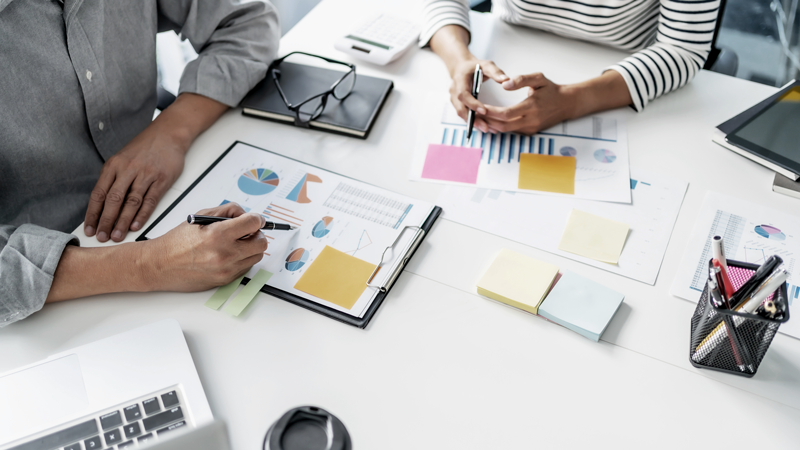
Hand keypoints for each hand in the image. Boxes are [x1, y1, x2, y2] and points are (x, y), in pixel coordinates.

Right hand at [46, 203, 267, 301]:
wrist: (160, 265)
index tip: (255, 219)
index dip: (256, 218)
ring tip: (235, 243)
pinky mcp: (225, 280)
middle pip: (261, 243)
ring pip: (256, 256)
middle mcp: (225, 254)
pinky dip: (242, 259)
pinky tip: (228, 254)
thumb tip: (245, 214)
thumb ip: (226, 211)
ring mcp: (227, 269)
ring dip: (251, 247)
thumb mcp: (200, 217)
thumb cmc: (177, 241)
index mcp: (218, 235)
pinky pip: (246, 267)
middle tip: (246, 231)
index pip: (253, 223)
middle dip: (256, 234)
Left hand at [84, 123, 185, 242]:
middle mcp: (127, 169)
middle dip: (106, 221)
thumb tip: (105, 204)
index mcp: (113, 165)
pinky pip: (150, 200)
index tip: (89, 228)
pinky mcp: (161, 179)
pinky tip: (135, 225)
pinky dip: (142, 214)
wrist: (168, 134)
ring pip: (131, 202)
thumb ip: (114, 178)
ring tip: (117, 235)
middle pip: (113, 200)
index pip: (99, 193)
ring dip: (123, 221)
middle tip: (102, 237)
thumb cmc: (145, 148)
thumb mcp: (123, 158)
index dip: (93, 213)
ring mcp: (145, 174)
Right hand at [447, 58, 509, 132]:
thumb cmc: (475, 66)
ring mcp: (454, 98)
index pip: (463, 94)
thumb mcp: (487, 64)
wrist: (462, 67)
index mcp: (460, 79)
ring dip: (473, 123)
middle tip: (486, 127)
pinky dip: (473, 121)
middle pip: (460, 108)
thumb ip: (496, 72)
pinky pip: (464, 114)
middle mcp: (454, 90)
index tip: (484, 111)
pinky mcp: (457, 104)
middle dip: (472, 119)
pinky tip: (485, 126)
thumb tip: (506, 80)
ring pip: (461, 114)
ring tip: (487, 129)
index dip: (472, 103)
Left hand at [478, 73, 577, 134]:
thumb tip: (505, 84)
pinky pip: (512, 131)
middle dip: (488, 121)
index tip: (479, 107)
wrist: (567, 104)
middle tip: (475, 114)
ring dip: (492, 125)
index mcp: (532, 106)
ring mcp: (531, 128)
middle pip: (504, 126)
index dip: (491, 112)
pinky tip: (492, 120)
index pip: (506, 113)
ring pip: (507, 130)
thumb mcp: (539, 78)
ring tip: (480, 117)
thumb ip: (521, 79)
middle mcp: (531, 120)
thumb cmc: (551, 90)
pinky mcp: (531, 132)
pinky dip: (501, 126)